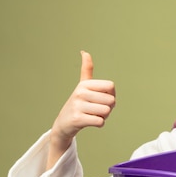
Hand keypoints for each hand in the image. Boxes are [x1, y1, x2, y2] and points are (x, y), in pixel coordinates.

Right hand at [46, 51, 115, 168]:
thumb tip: (84, 52)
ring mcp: (78, 105)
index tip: (101, 98)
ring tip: (92, 115)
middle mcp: (80, 92)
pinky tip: (89, 122)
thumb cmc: (79, 103)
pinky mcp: (77, 119)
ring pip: (106, 112)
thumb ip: (86, 70)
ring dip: (103, 116)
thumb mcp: (82, 86)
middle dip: (108, 108)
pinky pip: (100, 122)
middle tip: (96, 109)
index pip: (111, 86)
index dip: (111, 95)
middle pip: (111, 101)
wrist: (64, 123)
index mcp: (85, 84)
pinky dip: (99, 124)